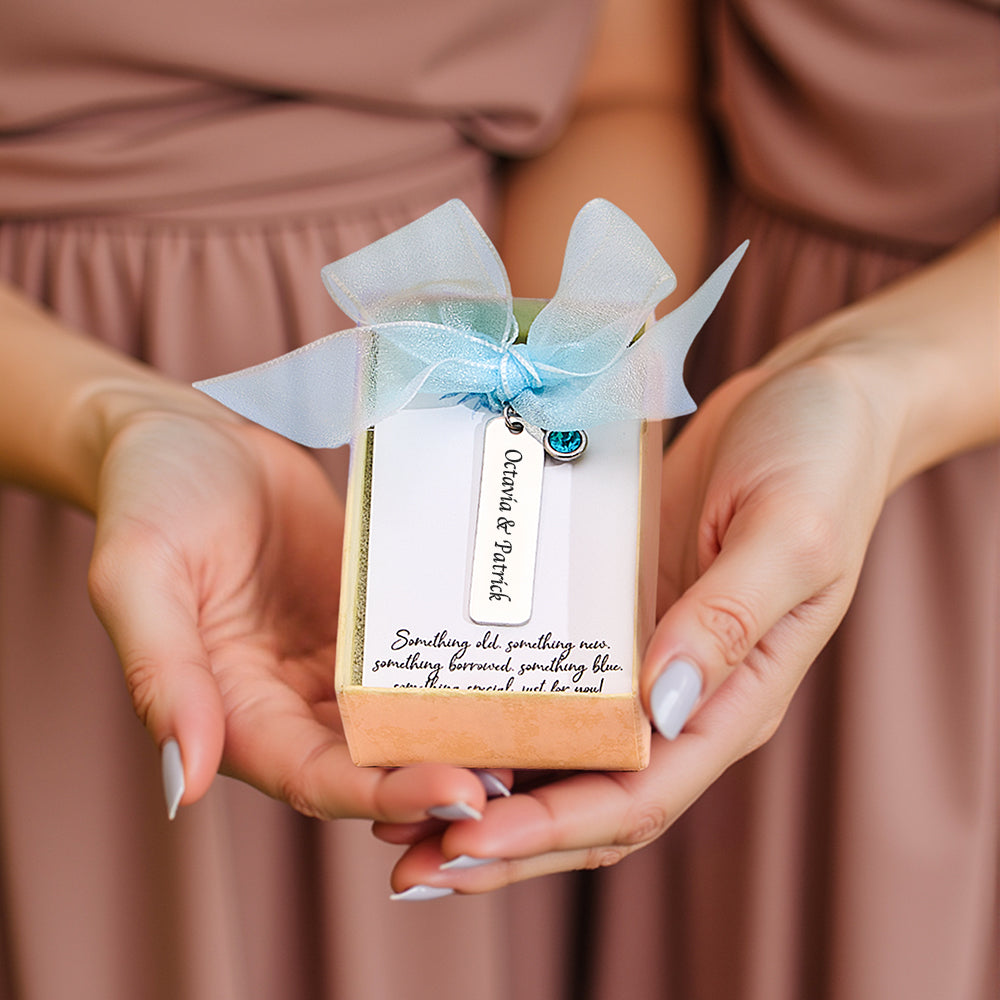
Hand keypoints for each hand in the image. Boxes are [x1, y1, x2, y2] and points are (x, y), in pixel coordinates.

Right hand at [87, 407, 490, 821]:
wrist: (196, 433)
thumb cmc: (151, 498)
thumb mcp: (139, 576)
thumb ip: (161, 675)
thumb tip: (186, 783)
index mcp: (236, 713)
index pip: (317, 779)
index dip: (385, 795)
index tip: (460, 796)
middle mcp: (293, 702)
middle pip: (377, 763)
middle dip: (445, 776)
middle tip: (522, 777)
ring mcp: (339, 661)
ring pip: (407, 719)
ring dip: (464, 735)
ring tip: (540, 735)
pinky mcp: (371, 618)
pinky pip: (418, 654)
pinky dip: (460, 673)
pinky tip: (516, 669)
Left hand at [377, 353, 899, 891]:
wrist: (813, 401)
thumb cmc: (818, 462)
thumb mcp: (788, 534)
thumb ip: (729, 620)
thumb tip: (655, 707)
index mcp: (733, 699)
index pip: (638, 798)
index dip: (550, 830)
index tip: (463, 841)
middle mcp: (682, 698)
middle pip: (587, 800)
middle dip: (501, 841)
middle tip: (408, 865)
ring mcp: (644, 658)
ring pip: (561, 754)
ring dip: (487, 791)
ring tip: (395, 812)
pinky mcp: (615, 615)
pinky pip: (552, 680)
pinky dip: (499, 712)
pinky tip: (437, 713)